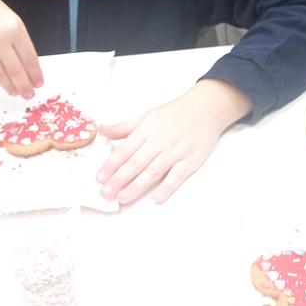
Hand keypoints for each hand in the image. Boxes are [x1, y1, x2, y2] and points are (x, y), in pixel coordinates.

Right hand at [0, 0, 42, 97]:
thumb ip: (19, 42)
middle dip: (24, 85)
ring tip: (14, 91)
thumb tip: (28, 68)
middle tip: (29, 94)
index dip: (34, 74)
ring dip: (8, 86)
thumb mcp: (9, 19)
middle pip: (15, 70)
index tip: (38, 83)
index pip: (28, 57)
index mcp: (13, 27)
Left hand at [95, 79, 250, 203]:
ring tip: (123, 197)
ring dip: (137, 185)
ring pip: (153, 171)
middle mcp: (159, 141)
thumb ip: (124, 127)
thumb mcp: (146, 116)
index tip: (100, 177)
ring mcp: (176, 151)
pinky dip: (167, 186)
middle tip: (106, 193)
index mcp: (147, 130)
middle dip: (119, 179)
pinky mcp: (191, 160)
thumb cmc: (175, 113)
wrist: (206, 108)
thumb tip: (102, 129)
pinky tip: (157, 197)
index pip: (125, 150)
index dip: (111, 165)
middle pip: (136, 163)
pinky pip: (177, 175)